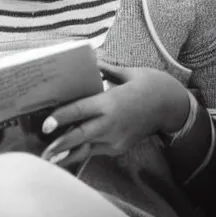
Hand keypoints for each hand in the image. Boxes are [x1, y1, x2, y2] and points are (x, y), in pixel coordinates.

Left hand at [40, 63, 189, 166]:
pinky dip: (80, 153)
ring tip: (49, 160)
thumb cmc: (148, 84)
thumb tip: (90, 57)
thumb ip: (104, 67)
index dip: (61, 118)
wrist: (172, 106)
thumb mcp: (127, 72)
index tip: (45, 125)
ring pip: (86, 148)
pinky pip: (96, 151)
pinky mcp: (119, 148)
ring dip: (67, 154)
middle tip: (43, 151)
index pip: (79, 111)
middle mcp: (111, 123)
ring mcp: (116, 139)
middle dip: (60, 144)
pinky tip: (66, 155)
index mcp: (110, 102)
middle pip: (80, 135)